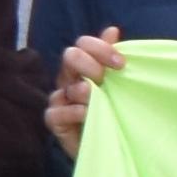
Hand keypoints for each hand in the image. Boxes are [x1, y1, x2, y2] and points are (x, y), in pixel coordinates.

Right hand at [46, 29, 120, 158]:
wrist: (112, 146)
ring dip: (81, 90)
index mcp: (85, 66)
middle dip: (88, 64)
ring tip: (94, 96)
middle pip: (69, 57)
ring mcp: (61, 100)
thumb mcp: (119, 84)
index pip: (83, 44)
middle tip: (104, 78)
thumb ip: (112, 58)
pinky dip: (70, 111)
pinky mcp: (56, 122)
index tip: (121, 64)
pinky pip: (54, 112)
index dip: (100, 48)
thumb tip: (112, 29)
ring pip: (63, 85)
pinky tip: (86, 114)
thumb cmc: (115, 112)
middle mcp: (70, 79)